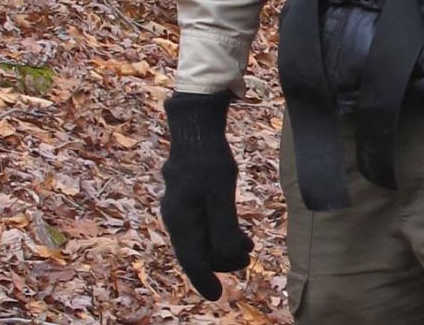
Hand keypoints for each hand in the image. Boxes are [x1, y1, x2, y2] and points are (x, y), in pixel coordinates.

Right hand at [160, 91, 253, 299]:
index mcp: (181, 220)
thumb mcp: (221, 198)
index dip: (205, 279)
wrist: (197, 127)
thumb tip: (227, 259)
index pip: (192, 260)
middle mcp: (176, 216)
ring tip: (248, 245)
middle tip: (247, 259)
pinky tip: (237, 229)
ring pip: (201, 236)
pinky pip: (202, 221)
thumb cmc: (209, 162)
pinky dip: (219, 229)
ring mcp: (180, 204)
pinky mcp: (188, 194)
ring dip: (223, 244)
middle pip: (197, 250)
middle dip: (222, 259)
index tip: (217, 296)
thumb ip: (223, 231)